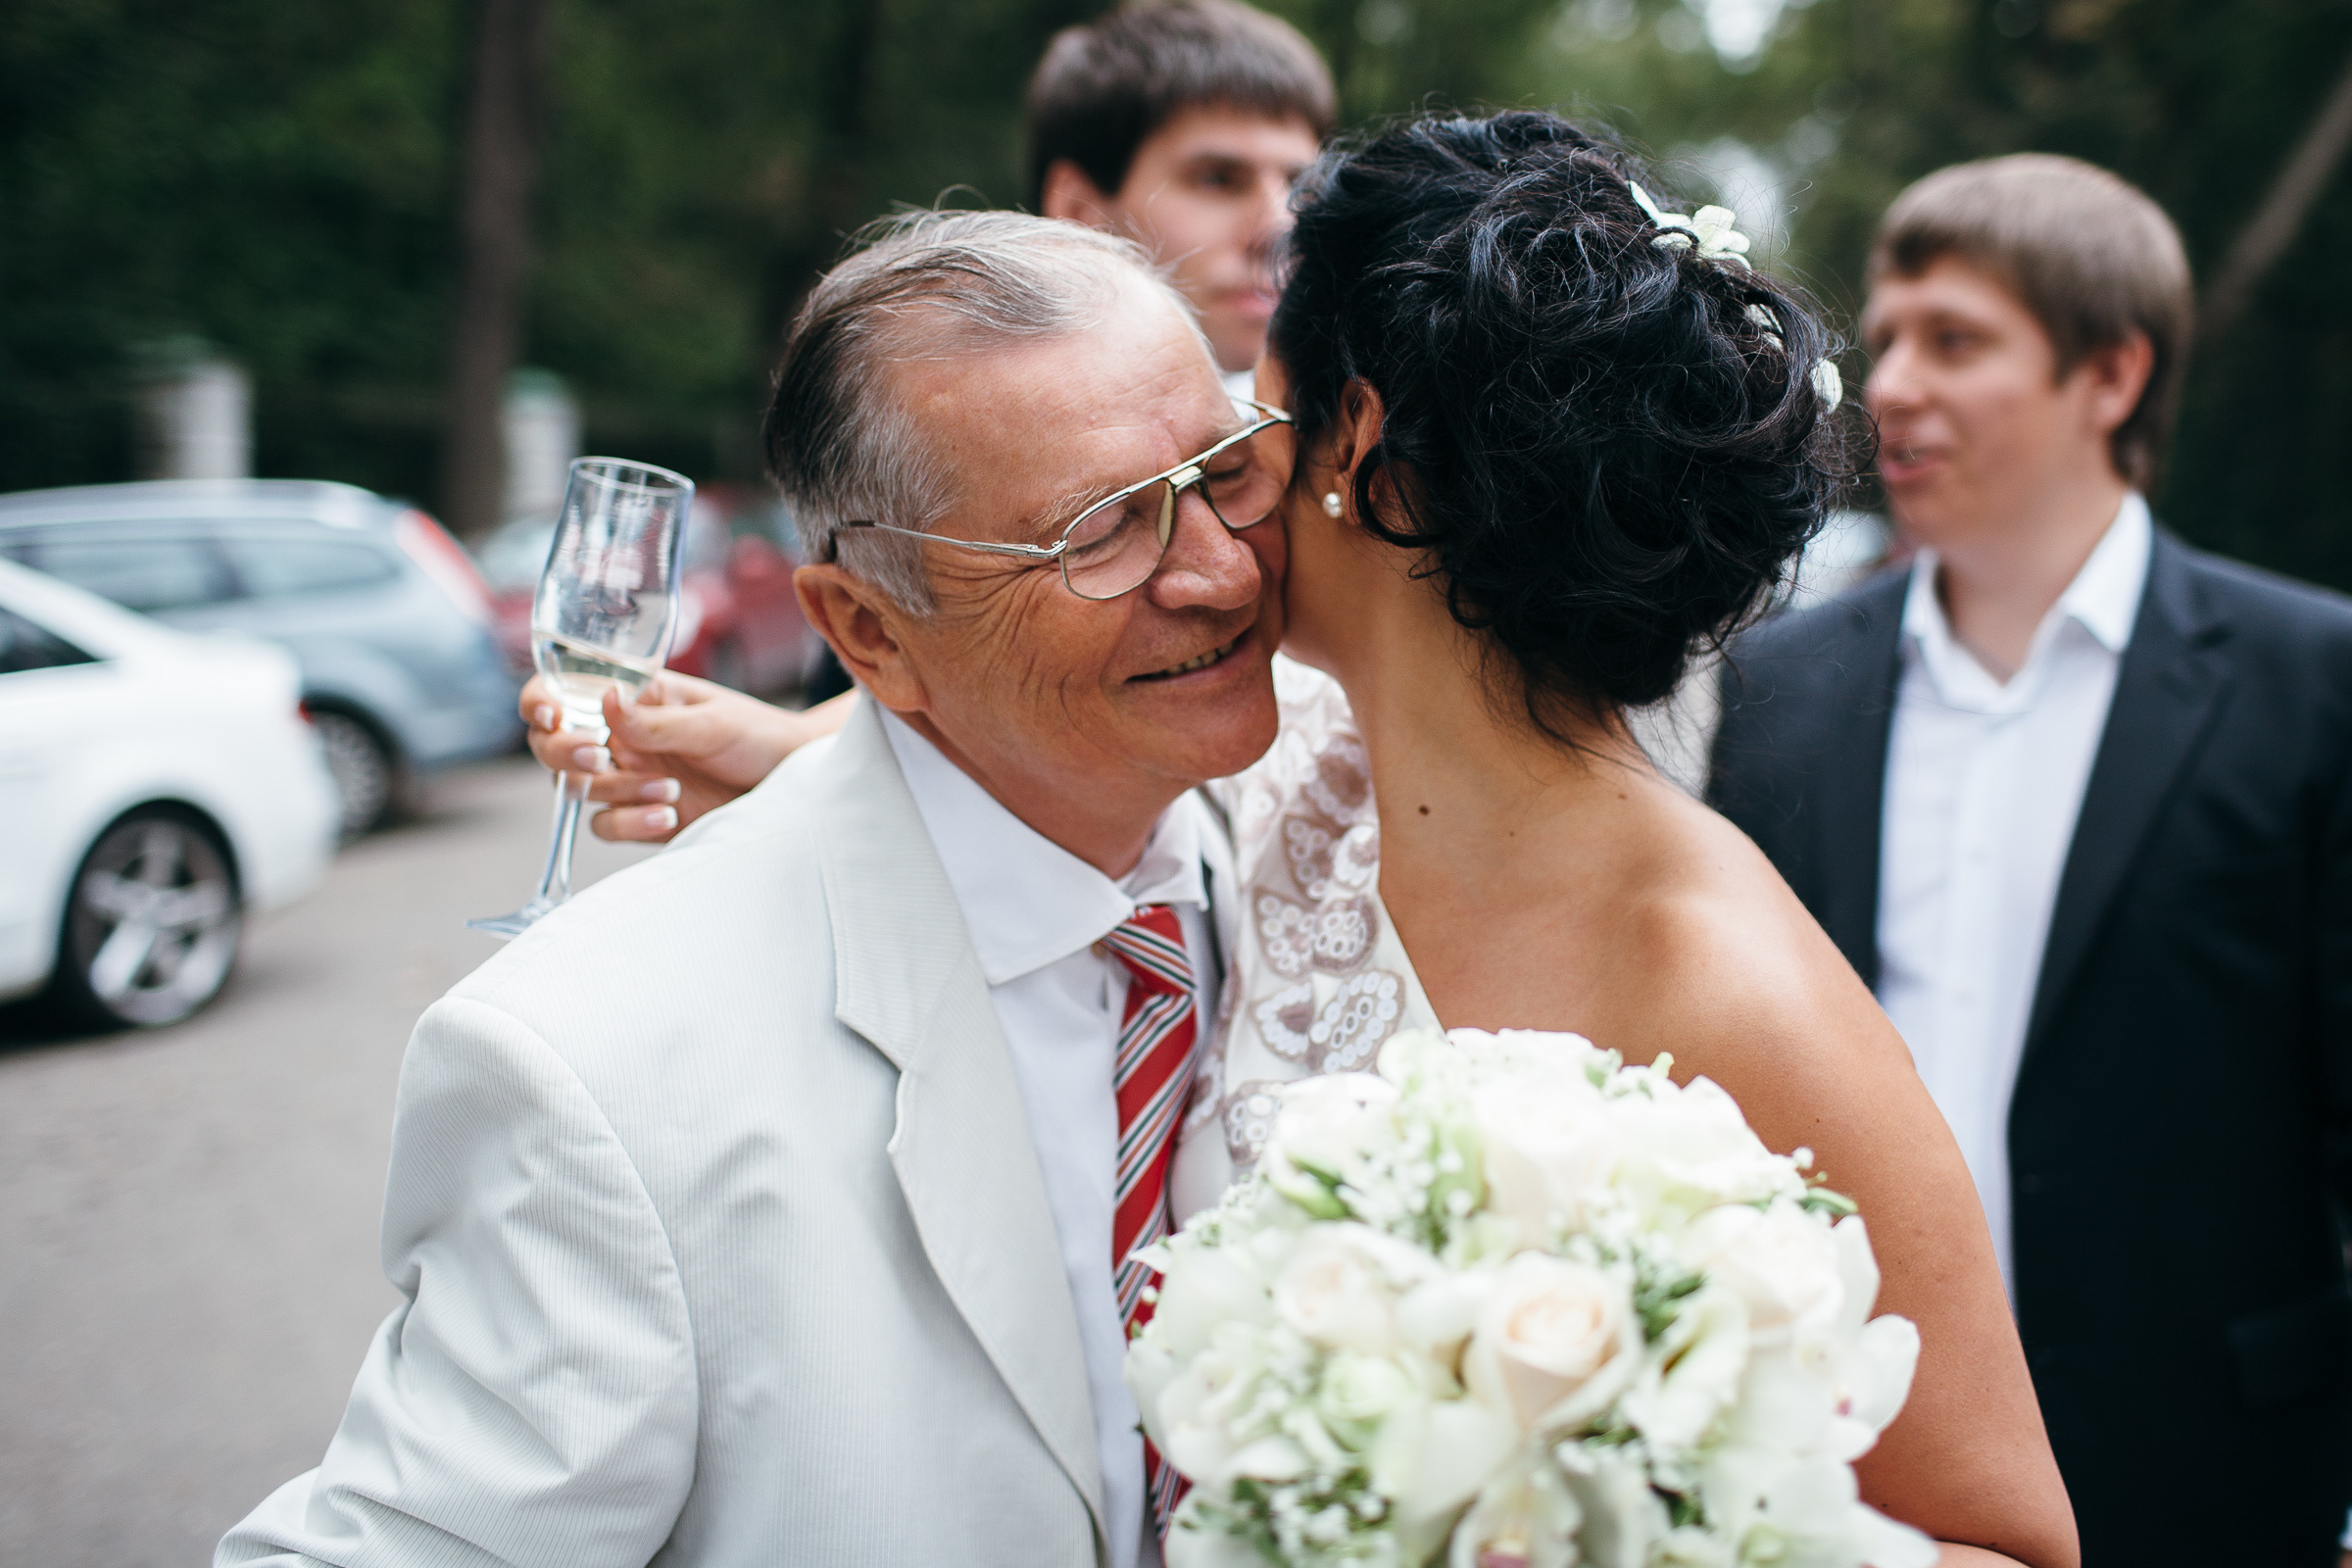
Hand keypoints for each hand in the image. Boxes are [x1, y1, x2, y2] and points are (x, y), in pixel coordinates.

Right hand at [518, 673, 851, 841]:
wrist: (794, 785)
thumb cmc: (758, 736)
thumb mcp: (711, 722)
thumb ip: (656, 720)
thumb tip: (605, 700)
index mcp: (631, 697)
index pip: (562, 691)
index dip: (540, 701)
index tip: (551, 715)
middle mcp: (621, 736)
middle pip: (553, 745)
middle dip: (565, 753)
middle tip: (599, 756)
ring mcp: (629, 778)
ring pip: (579, 790)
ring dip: (616, 791)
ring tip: (671, 789)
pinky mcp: (642, 817)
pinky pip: (606, 825)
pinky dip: (629, 822)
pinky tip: (669, 814)